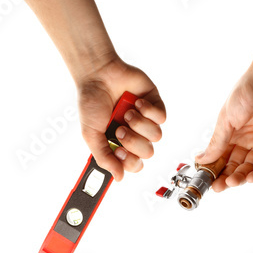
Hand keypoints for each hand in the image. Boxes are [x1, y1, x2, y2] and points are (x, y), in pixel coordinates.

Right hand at [75, 57, 164, 180]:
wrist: (97, 74)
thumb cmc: (91, 102)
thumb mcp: (91, 134)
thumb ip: (104, 158)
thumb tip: (118, 178)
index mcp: (120, 144)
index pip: (134, 164)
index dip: (129, 161)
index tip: (118, 151)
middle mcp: (135, 134)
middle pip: (147, 152)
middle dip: (133, 141)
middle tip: (120, 129)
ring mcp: (146, 120)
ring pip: (156, 136)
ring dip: (140, 124)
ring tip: (127, 112)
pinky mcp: (155, 104)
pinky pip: (161, 118)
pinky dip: (148, 111)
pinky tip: (136, 102)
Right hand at [196, 70, 252, 191]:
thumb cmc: (246, 93)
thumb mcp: (226, 121)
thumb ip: (217, 143)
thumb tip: (201, 159)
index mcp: (231, 135)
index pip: (222, 159)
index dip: (215, 171)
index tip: (208, 181)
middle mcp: (246, 141)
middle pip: (235, 166)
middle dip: (226, 177)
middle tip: (218, 186)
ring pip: (250, 168)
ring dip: (241, 177)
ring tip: (232, 181)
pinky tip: (250, 178)